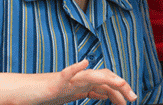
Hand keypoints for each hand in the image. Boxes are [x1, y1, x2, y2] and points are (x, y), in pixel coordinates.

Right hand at [21, 60, 137, 104]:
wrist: (29, 91)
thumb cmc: (50, 93)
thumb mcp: (74, 94)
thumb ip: (89, 92)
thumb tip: (105, 93)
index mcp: (84, 83)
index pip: (106, 82)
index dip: (120, 89)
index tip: (131, 99)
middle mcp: (79, 78)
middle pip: (104, 77)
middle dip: (120, 86)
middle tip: (133, 97)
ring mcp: (68, 79)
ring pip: (91, 75)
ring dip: (107, 78)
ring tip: (121, 83)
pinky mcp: (56, 81)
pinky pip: (66, 73)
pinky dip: (75, 68)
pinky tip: (85, 63)